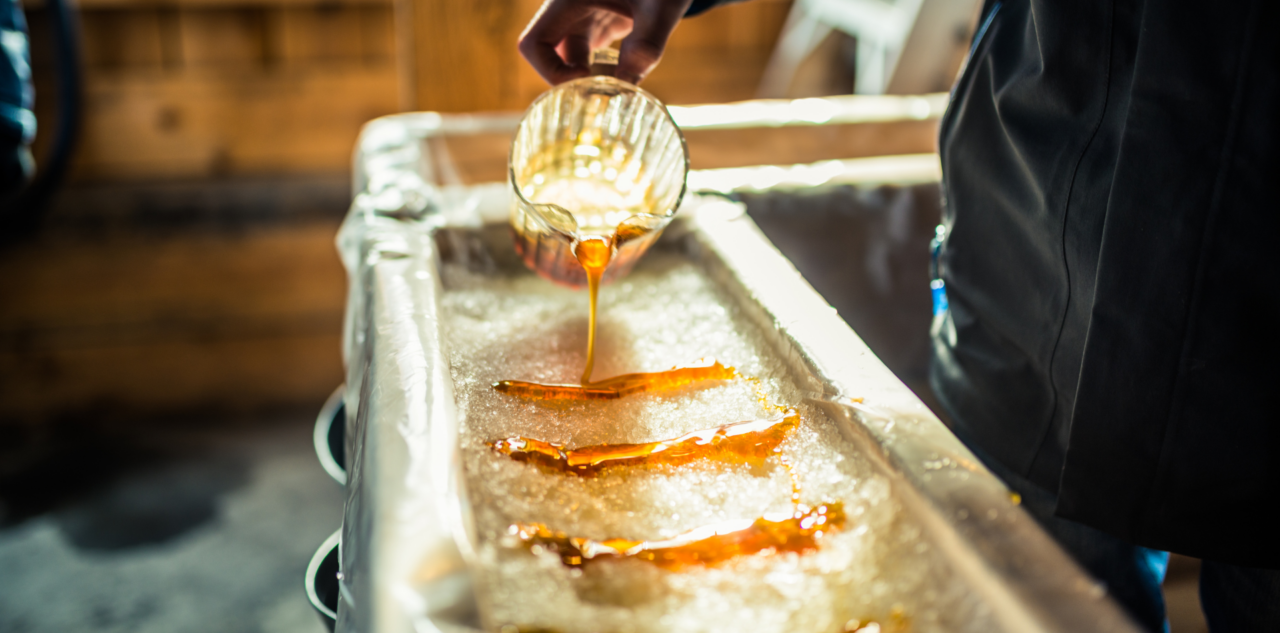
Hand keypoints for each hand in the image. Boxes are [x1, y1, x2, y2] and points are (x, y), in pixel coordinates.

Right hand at [518, 0, 695, 85]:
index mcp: (569, 0)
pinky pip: (586, 58)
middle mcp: (568, 11)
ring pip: (567, 59)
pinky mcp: (598, 28)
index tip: (585, 75)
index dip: (549, 69)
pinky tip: (623, 82)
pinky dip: (599, 74)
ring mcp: (582, 20)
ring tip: (616, 92)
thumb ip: (648, 42)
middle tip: (601, 95)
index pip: (533, 43)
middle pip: (545, 56)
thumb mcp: (661, 8)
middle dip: (568, 81)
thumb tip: (629, 82)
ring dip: (585, 80)